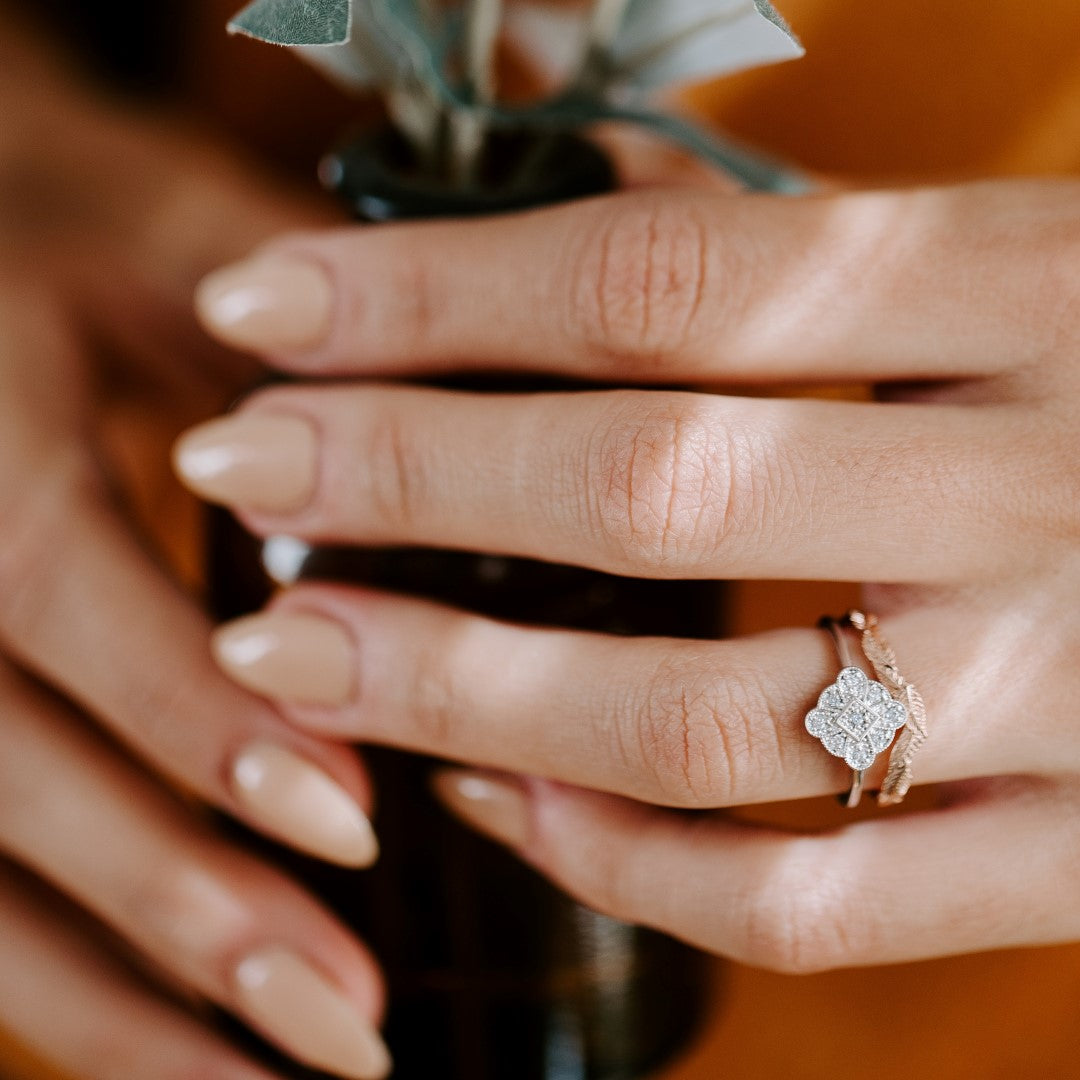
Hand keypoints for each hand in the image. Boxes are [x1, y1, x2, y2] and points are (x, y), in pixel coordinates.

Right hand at [0, 36, 390, 1079]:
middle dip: (177, 899)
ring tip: (282, 1079)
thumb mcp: (156, 231)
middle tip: (348, 1019)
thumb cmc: (55, 219)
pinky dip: (60, 986)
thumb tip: (413, 468)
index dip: (194, 716)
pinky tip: (176, 1047)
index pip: (54, 593)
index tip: (353, 818)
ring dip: (117, 996)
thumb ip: (277, 334)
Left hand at [178, 173, 1079, 972]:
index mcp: (1031, 291)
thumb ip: (782, 258)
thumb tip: (543, 222)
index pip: (657, 284)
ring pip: (702, 725)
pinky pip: (810, 900)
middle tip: (235, 473)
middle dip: (405, 484)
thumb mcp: (1001, 262)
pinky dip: (624, 866)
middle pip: (651, 492)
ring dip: (463, 696)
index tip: (261, 311)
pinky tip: (494, 805)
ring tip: (297, 657)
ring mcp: (1071, 695)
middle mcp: (1047, 490)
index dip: (432, 293)